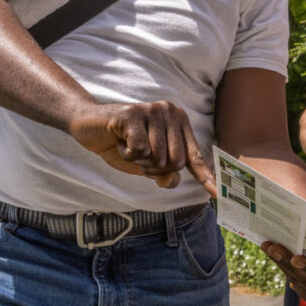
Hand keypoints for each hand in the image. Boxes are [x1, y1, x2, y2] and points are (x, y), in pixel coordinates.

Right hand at [69, 101, 217, 197]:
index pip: (194, 157)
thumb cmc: (120, 143)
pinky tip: (118, 140)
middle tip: (136, 154)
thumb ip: (162, 173)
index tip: (218, 195)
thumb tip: (173, 182)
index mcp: (179, 122)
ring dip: (137, 160)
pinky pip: (140, 150)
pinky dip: (126, 153)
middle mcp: (171, 112)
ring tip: (126, 144)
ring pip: (157, 158)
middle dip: (152, 168)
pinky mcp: (133, 113)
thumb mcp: (144, 165)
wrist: (87, 125)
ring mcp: (153, 110)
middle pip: (175, 162)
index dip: (206, 177)